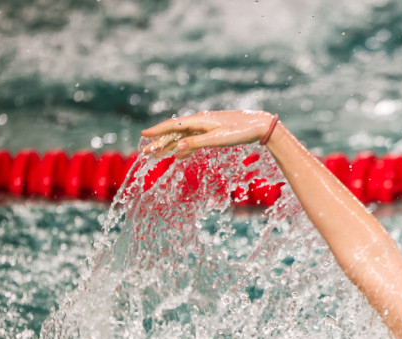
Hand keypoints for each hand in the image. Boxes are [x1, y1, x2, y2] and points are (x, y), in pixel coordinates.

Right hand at [140, 110, 276, 158]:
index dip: (157, 131)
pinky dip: (184, 147)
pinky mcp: (213, 132)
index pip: (172, 126)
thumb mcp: (217, 139)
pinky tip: (179, 154)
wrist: (258, 125)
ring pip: (183, 136)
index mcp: (198, 121)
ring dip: (170, 145)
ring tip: (157, 154)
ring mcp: (206, 126)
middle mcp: (200, 121)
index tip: (143, 136)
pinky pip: (193, 140)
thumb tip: (177, 147)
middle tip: (145, 152)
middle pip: (174, 132)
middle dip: (159, 142)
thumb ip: (196, 143)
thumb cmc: (239, 131)